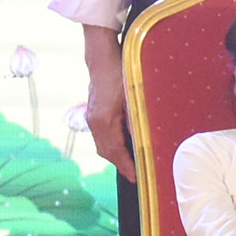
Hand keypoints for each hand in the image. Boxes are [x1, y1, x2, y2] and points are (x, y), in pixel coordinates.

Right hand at [82, 26, 133, 180]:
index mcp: (104, 120)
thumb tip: (143, 142)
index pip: (115, 151)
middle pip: (107, 152)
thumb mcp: (133, 97)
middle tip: (136, 175)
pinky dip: (112, 145)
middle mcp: (94, 122)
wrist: (101, 57)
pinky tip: (123, 145)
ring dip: (116, 156)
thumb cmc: (119, 73)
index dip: (127, 166)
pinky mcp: (93, 113)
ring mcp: (92, 118)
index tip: (136, 178)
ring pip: (103, 146)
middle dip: (121, 165)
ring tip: (132, 163)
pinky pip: (101, 137)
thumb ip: (136, 121)